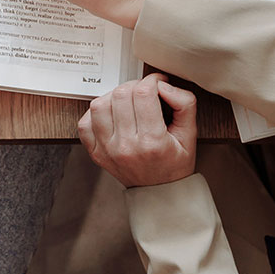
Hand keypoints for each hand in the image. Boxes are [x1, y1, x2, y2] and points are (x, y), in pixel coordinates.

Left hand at [77, 72, 196, 186]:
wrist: (159, 192)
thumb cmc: (174, 163)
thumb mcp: (190, 135)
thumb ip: (184, 105)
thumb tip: (163, 85)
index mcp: (152, 142)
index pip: (143, 94)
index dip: (151, 81)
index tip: (157, 83)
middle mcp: (126, 146)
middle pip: (120, 95)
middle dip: (134, 86)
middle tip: (143, 91)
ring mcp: (107, 150)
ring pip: (99, 104)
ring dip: (113, 96)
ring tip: (126, 101)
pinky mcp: (95, 152)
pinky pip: (84, 122)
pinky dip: (96, 113)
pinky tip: (111, 114)